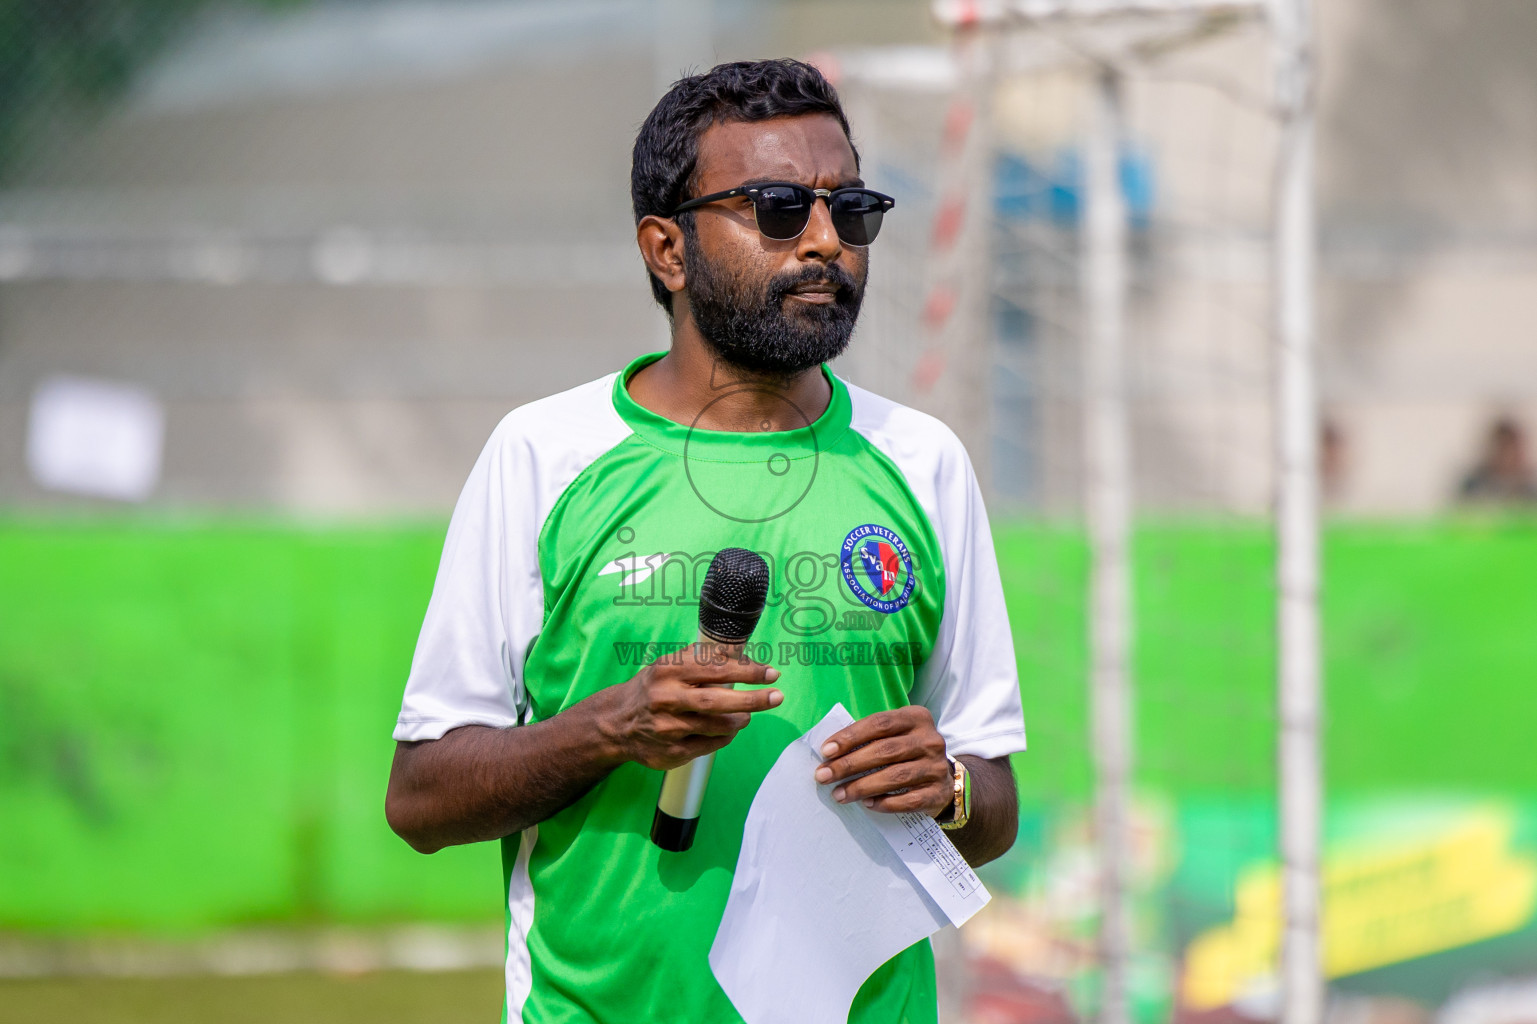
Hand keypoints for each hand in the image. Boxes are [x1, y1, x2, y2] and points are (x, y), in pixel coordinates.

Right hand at [593, 642, 782, 770]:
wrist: (616, 723)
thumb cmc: (652, 689)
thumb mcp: (669, 666)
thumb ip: (702, 659)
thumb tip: (742, 654)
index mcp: (667, 671)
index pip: (714, 669)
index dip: (747, 671)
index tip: (770, 673)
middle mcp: (666, 698)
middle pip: (716, 700)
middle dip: (752, 699)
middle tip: (776, 696)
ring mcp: (668, 728)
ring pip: (716, 726)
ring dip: (739, 720)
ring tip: (746, 715)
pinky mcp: (671, 752)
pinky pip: (710, 745)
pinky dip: (725, 737)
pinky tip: (727, 729)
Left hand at [814, 705, 951, 815]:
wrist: (943, 778)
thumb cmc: (907, 753)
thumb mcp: (895, 735)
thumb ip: (869, 738)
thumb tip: (830, 753)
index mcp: (916, 717)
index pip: (879, 724)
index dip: (850, 736)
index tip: (826, 751)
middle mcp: (930, 740)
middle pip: (884, 751)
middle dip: (849, 764)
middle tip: (824, 776)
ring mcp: (937, 767)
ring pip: (895, 777)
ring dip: (862, 787)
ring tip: (839, 794)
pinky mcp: (938, 792)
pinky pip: (909, 800)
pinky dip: (885, 803)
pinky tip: (867, 804)